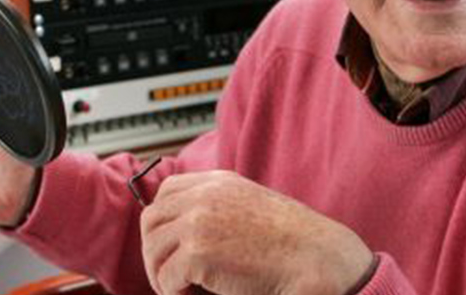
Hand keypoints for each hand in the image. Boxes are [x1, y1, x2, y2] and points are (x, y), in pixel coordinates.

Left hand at [141, 170, 373, 294]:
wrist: (315, 258)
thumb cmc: (292, 241)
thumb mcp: (252, 205)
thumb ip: (220, 206)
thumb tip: (186, 230)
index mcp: (219, 182)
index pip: (166, 191)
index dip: (163, 221)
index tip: (170, 245)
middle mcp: (205, 196)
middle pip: (151, 220)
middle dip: (154, 250)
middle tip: (169, 275)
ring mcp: (199, 222)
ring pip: (153, 250)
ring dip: (161, 274)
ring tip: (182, 288)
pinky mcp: (198, 253)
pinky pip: (166, 277)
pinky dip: (174, 291)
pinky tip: (196, 294)